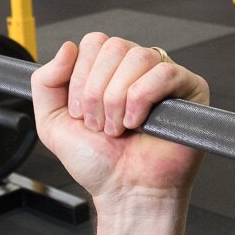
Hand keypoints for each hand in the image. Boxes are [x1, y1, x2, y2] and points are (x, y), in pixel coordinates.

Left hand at [31, 33, 209, 207]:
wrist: (126, 192)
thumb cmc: (99, 164)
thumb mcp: (52, 123)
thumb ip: (45, 82)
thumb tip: (66, 47)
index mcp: (107, 71)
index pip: (93, 43)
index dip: (81, 78)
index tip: (81, 112)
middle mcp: (134, 69)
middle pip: (113, 47)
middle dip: (97, 92)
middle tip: (101, 124)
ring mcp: (162, 77)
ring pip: (137, 58)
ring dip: (118, 99)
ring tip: (119, 128)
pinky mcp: (189, 89)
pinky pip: (163, 73)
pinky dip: (142, 101)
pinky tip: (139, 124)